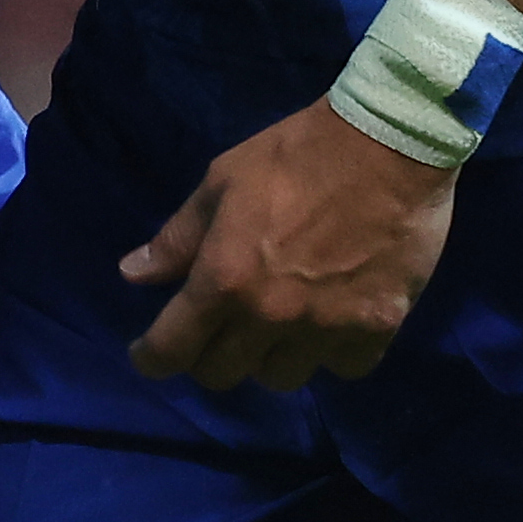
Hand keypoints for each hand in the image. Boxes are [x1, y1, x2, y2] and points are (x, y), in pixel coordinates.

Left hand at [122, 100, 457, 390]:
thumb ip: (178, 237)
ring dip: (269, 357)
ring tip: (276, 325)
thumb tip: (133, 275)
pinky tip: (330, 323)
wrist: (389, 142)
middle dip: (208, 356)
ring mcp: (326, 328)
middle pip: (222, 375)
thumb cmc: (296, 153)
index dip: (152, 359)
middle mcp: (271, 315)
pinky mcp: (376, 330)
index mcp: (225, 277)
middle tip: (216, 331)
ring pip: (280, 379)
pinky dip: (330, 353)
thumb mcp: (223, 181)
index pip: (173, 348)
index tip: (149, 356)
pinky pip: (341, 369)